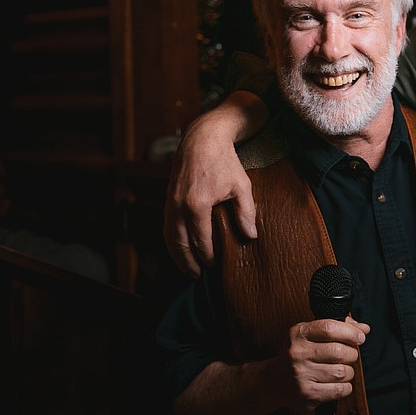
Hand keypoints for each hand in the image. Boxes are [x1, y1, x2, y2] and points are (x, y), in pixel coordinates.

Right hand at [162, 114, 257, 277]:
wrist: (203, 138)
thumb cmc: (225, 161)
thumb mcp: (241, 186)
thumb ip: (246, 213)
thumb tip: (250, 236)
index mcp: (197, 205)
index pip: (200, 240)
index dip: (207, 256)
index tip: (215, 266)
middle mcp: (178, 206)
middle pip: (179, 243)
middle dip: (188, 262)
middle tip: (197, 276)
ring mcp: (170, 201)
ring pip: (168, 236)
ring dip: (176, 254)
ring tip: (186, 268)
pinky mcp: (167, 197)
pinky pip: (166, 225)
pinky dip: (170, 240)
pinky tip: (178, 248)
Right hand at [269, 316, 370, 412]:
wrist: (273, 381)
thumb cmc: (297, 355)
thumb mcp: (310, 334)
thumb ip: (338, 327)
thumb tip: (363, 328)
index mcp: (299, 334)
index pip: (330, 328)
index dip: (351, 332)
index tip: (359, 337)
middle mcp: (297, 354)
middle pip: (339, 351)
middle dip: (352, 353)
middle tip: (349, 355)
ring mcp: (301, 375)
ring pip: (342, 372)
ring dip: (348, 371)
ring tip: (341, 370)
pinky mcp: (308, 395)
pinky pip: (340, 390)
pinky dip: (345, 386)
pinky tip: (337, 382)